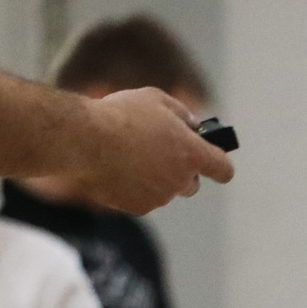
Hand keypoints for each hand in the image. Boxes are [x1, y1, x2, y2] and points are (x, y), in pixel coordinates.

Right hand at [76, 88, 232, 214]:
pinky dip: (133, 187)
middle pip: (192, 184)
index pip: (223, 169)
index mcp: (193, 154)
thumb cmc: (120, 115)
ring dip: (154, 178)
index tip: (212, 159)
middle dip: (181, 172)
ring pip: (164, 191)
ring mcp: (159, 197)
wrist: (83, 140)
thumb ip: (181, 114)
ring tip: (129, 155)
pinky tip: (116, 168)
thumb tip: (192, 125)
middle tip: (160, 153)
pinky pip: (141, 198)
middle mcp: (180, 180)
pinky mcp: (137, 207)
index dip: (219, 164)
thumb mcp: (156, 100)